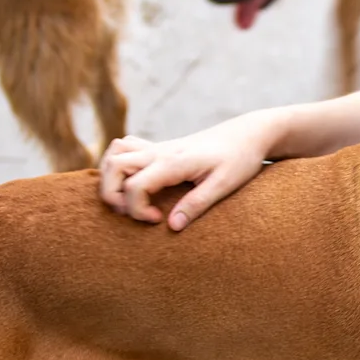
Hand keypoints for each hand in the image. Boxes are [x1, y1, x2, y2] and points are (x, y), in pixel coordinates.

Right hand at [96, 114, 275, 230]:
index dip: (137, 210)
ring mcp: (157, 147)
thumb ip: (197, 204)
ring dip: (111, 178)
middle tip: (134, 212)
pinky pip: (125, 148)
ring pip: (114, 154)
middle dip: (112, 195)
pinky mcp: (160, 147)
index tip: (158, 220)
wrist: (248, 134)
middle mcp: (159, 151)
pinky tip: (137, 182)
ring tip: (131, 199)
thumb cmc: (240, 159)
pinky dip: (119, 164)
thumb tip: (171, 226)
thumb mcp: (225, 185)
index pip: (135, 186)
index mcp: (173, 162)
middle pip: (113, 167)